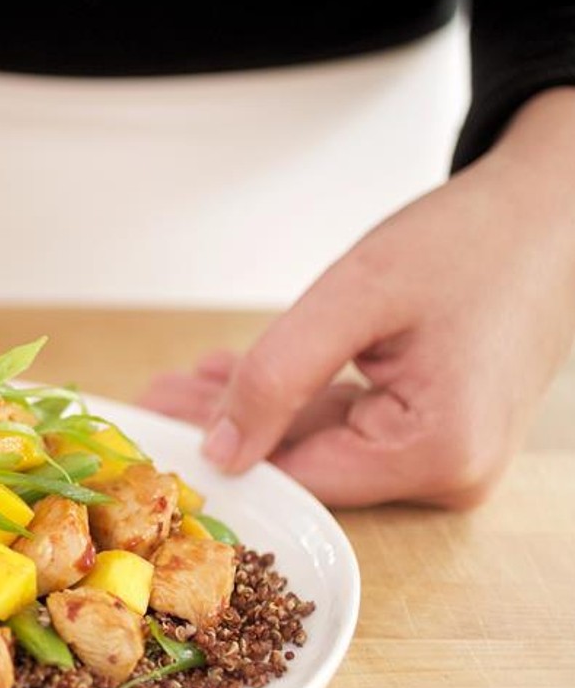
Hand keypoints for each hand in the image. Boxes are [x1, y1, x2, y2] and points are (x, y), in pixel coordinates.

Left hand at [138, 88, 574, 508]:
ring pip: (318, 440)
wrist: (552, 209)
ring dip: (250, 409)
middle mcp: (446, 471)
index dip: (219, 457)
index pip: (298, 477)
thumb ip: (279, 376)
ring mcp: (443, 453)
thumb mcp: (356, 296)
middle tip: (152, 402)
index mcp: (435, 452)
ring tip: (180, 385)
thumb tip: (219, 451)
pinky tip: (233, 377)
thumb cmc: (473, 241)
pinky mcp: (434, 428)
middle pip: (305, 462)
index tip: (153, 434)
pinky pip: (346, 421)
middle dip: (225, 427)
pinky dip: (292, 396)